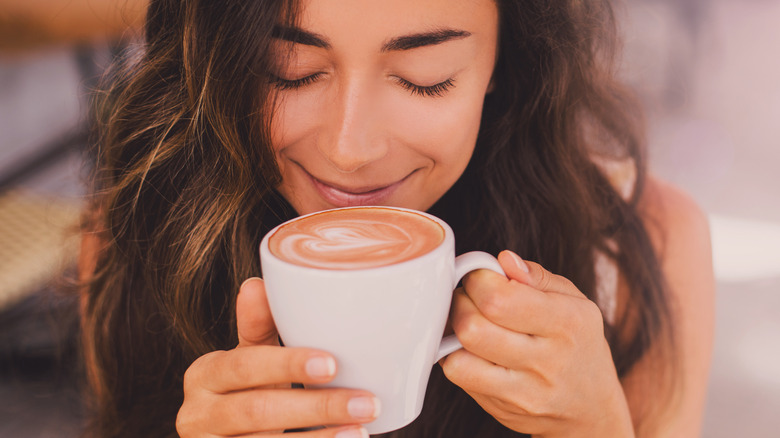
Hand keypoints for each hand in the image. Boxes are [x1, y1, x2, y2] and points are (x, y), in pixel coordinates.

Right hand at [176, 278, 378, 436]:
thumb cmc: (248, 393)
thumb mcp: (251, 361)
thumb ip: (258, 327)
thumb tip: (257, 283)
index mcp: (204, 374)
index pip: (245, 365)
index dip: (287, 365)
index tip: (332, 364)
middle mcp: (195, 414)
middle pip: (258, 410)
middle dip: (317, 407)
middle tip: (366, 402)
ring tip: (361, 430)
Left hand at [442, 251, 633, 436]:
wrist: (592, 408)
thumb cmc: (578, 344)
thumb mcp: (574, 301)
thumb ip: (537, 276)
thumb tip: (504, 260)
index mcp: (567, 323)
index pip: (500, 299)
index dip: (478, 280)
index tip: (482, 277)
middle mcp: (547, 360)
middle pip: (473, 327)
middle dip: (460, 303)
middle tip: (470, 298)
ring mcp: (524, 392)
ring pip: (459, 358)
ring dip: (453, 332)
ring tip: (469, 323)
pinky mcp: (502, 409)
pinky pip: (460, 377)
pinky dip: (456, 357)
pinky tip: (472, 349)